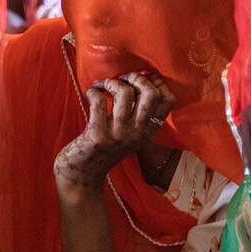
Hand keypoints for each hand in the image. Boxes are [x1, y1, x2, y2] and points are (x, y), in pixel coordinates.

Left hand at [54, 73, 173, 193]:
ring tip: (102, 85)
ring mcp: (118, 135)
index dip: (158, 82)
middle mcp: (138, 134)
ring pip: (125, 93)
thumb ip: (138, 115)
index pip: (168, 101)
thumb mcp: (129, 135)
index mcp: (148, 132)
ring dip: (111, 82)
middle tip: (122, 78)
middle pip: (151, 94)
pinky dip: (93, 92)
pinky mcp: (97, 136)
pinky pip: (99, 102)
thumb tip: (141, 78)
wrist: (82, 175)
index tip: (142, 76)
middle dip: (137, 77)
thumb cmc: (104, 148)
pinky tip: (89, 94)